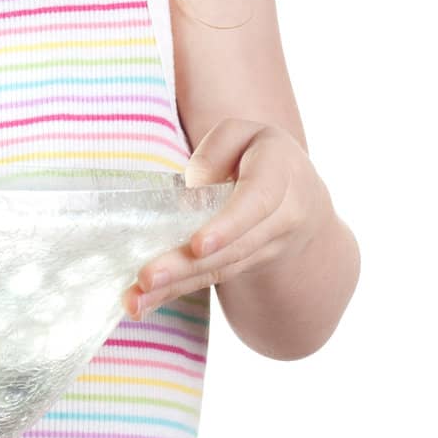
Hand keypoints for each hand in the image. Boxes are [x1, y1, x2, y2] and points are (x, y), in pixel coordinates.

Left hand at [124, 119, 330, 319]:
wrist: (303, 198)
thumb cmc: (259, 154)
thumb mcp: (244, 133)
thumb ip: (218, 148)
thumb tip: (195, 189)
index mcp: (279, 174)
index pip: (256, 202)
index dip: (228, 225)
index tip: (198, 246)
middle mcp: (280, 219)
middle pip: (231, 248)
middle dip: (186, 266)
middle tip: (146, 279)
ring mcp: (265, 250)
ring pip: (220, 270)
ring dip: (174, 287)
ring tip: (134, 301)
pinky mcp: (244, 266)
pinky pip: (211, 279)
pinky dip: (176, 291)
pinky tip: (143, 304)